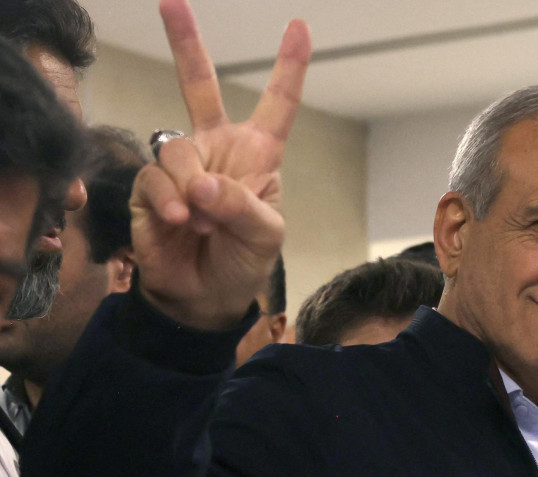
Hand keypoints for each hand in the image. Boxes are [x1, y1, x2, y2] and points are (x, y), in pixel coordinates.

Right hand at [129, 0, 310, 329]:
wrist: (203, 297)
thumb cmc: (243, 261)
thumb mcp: (265, 235)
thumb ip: (242, 205)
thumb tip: (204, 183)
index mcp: (258, 154)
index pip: (277, 104)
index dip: (289, 67)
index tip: (299, 28)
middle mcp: (216, 149)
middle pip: (199, 86)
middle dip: (186, 44)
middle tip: (171, 2)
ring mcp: (181, 166)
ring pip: (177, 148)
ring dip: (193, 187)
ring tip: (203, 221)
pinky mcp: (150, 187)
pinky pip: (155, 179)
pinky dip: (172, 202)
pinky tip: (183, 222)